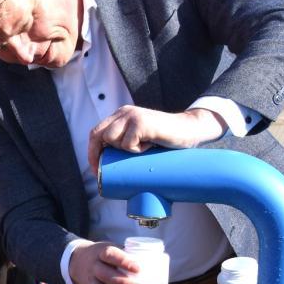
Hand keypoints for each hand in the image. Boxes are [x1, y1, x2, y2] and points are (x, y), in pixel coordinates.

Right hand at [68, 241, 141, 283]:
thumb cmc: (104, 256)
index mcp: (101, 253)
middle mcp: (94, 267)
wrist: (78, 260)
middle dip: (123, 283)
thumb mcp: (112, 249)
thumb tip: (157, 265)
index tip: (138, 268)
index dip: (123, 262)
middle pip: (106, 275)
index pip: (110, 255)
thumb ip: (130, 256)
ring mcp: (90, 281)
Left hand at [87, 106, 226, 174]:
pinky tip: (150, 145)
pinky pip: (128, 143)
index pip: (96, 132)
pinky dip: (137, 149)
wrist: (190, 130)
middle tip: (105, 170)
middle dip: (98, 155)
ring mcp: (132, 116)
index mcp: (121, 115)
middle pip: (99, 135)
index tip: (95, 169)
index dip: (92, 151)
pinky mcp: (141, 122)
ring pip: (112, 139)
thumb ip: (126, 140)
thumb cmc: (166, 139)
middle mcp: (124, 113)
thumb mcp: (140, 137)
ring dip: (124, 150)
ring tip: (142, 148)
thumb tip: (106, 163)